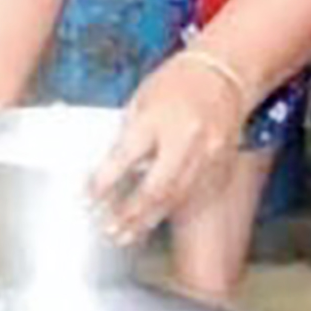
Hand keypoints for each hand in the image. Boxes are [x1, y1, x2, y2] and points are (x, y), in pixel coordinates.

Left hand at [89, 52, 249, 246]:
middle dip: (128, 214)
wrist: (224, 75)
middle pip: (154, 187)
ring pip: (175, 199)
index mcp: (157, 117)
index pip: (124, 157)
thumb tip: (109, 168)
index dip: (103, 182)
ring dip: (148, 220)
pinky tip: (156, 221)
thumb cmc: (177, 82)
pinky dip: (173, 211)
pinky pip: (196, 196)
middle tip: (108, 230)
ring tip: (126, 235)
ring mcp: (207, 155)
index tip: (87, 198)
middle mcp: (184, 138)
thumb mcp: (141, 98)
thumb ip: (127, 132)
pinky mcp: (221, 165)